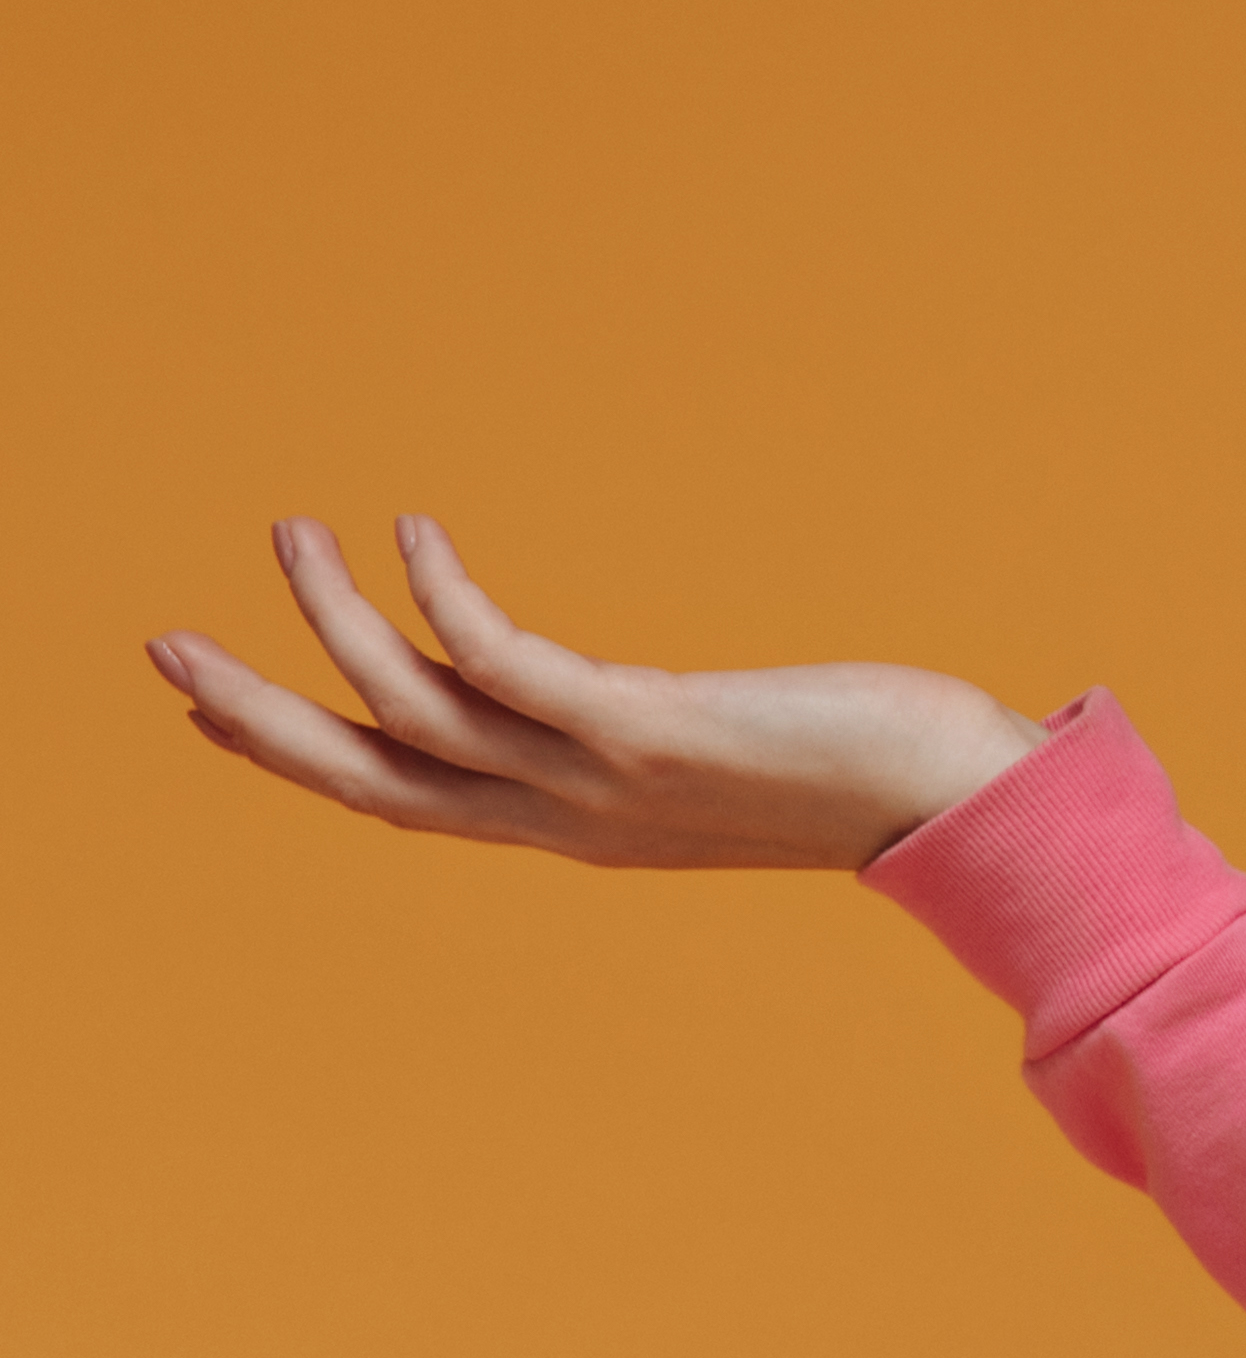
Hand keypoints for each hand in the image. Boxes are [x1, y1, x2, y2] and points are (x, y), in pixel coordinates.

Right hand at [147, 515, 1043, 868]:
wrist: (971, 802)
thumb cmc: (866, 766)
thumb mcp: (720, 759)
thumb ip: (643, 735)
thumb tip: (613, 702)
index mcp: (577, 825)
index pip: (410, 797)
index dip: (309, 754)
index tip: (222, 712)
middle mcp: (572, 815)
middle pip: (373, 776)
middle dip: (260, 717)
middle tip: (162, 647)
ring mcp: (605, 779)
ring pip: (419, 714)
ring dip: (337, 623)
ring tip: (290, 532)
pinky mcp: (650, 732)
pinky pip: (508, 667)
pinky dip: (445, 600)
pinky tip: (412, 532)